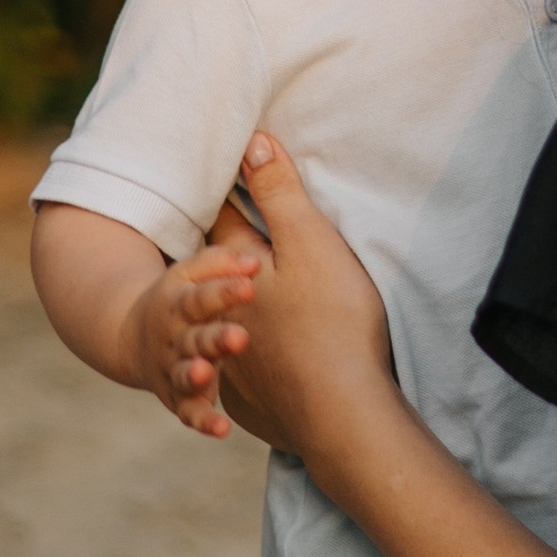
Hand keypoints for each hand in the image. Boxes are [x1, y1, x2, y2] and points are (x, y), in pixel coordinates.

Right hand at [126, 234, 266, 439]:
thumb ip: (220, 264)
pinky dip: (203, 421)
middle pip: (195, 339)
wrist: (130, 338)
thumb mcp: (188, 275)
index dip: (224, 292)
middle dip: (215, 339)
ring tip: (205, 375)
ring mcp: (174, 370)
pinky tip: (222, 429)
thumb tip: (256, 262)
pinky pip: (189, 413)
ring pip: (185, 376)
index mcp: (178, 304)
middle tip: (239, 336)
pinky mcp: (178, 399)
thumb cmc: (177, 301)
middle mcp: (174, 339)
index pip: (202, 297)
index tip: (249, 286)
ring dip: (195, 377)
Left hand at [197, 135, 397, 470]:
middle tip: (225, 242)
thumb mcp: (312, 244)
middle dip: (218, 258)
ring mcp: (232, 362)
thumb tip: (252, 142)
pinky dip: (245, 366)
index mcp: (239, 271)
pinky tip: (252, 370)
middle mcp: (223, 314)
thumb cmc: (332, 321)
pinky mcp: (247, 401)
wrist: (340, 414)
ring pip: (221, 327)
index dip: (230, 195)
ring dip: (224, 317)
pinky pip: (238, 376)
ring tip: (236, 309)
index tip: (225, 175)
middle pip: (215, 275)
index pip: (227, 220)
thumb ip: (279, 193)